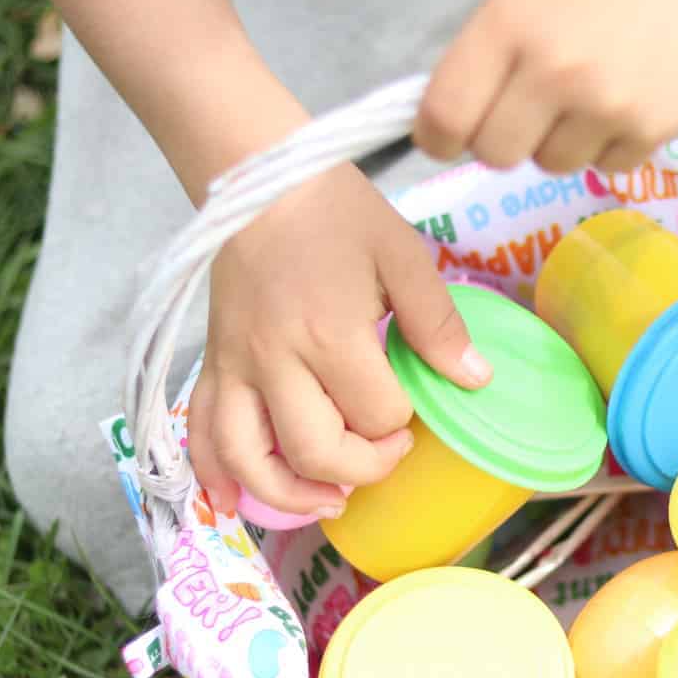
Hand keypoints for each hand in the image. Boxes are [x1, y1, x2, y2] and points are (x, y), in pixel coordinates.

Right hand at [186, 165, 491, 517]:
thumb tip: (477, 380)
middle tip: (388, 451)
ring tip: (330, 500)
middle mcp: (275, 360)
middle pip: (317, 450)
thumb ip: (438, 324)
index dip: (404, 423)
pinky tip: (236, 498)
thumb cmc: (336, 211)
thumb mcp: (403, 255)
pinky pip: (201, 434)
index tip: (415, 406)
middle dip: (363, 467)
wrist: (257, 177)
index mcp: (330, 333)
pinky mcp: (211, 363)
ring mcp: (235, 366)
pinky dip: (215, 475)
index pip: (376, 413)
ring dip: (290, 494)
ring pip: (248, 458)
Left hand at [414, 0, 677, 173]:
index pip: (445, 114)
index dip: (437, 135)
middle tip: (527, 110)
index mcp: (510, 23)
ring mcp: (603, 107)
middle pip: (495, 154)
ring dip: (560, 141)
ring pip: (551, 165)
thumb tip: (458, 106)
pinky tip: (629, 99)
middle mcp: (553, 71)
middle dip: (502, 138)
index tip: (447, 136)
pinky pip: (604, 166)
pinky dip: (610, 144)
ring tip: (589, 95)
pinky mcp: (648, 132)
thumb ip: (490, 40)